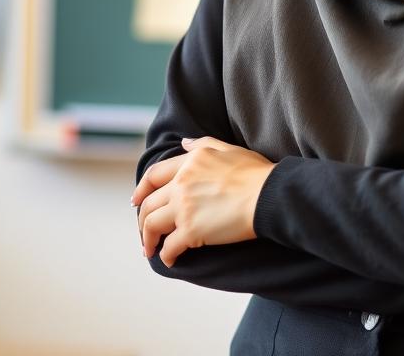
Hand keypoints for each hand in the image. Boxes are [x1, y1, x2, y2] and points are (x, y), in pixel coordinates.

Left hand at [131, 136, 276, 267]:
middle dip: (142, 221)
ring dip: (148, 240)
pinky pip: (170, 247)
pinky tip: (172, 259)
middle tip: (145, 233)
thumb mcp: (228, 148)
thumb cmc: (255, 172)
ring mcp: (184, 207)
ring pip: (151, 226)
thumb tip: (184, 143)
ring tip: (151, 250)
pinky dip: (167, 255)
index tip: (136, 202)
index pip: (153, 175)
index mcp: (189, 162)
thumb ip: (202, 144)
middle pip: (148, 204)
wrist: (268, 194)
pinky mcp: (191, 231)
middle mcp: (181, 183)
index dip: (141, 190)